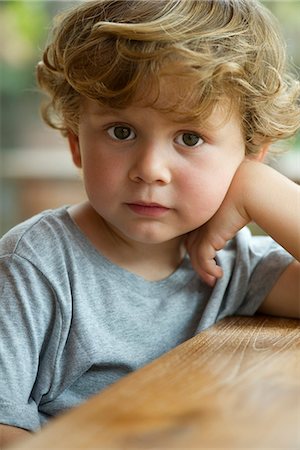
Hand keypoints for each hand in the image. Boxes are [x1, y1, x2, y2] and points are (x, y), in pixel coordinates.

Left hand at [186, 161, 251, 285]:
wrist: (246, 189)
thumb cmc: (243, 192)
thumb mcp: (229, 206)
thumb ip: (224, 217)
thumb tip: (231, 223)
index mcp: (199, 214)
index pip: (192, 235)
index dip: (197, 250)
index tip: (206, 261)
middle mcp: (197, 222)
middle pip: (191, 247)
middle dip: (198, 263)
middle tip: (207, 277)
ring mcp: (200, 230)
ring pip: (195, 256)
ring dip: (203, 271)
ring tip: (213, 281)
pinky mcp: (208, 237)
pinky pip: (203, 259)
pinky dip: (209, 269)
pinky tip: (219, 274)